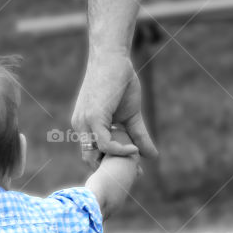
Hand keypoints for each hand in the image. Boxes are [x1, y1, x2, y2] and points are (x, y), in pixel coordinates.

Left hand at [71, 50, 157, 168]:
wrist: (113, 58)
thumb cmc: (120, 82)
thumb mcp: (131, 115)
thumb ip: (139, 135)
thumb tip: (152, 156)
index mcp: (86, 127)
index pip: (92, 155)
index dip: (110, 166)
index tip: (132, 172)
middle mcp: (81, 127)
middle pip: (91, 159)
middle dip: (112, 171)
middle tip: (136, 175)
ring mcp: (85, 122)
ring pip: (95, 154)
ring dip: (117, 162)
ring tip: (136, 164)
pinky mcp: (93, 116)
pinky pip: (104, 142)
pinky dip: (119, 150)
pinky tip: (133, 150)